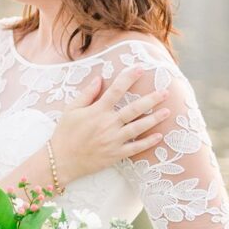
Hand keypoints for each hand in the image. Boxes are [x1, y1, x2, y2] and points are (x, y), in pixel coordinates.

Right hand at [50, 67, 172, 182]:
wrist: (61, 160)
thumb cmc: (65, 133)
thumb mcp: (71, 110)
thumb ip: (87, 94)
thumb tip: (99, 78)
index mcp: (97, 111)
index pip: (117, 90)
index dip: (129, 78)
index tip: (141, 68)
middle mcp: (108, 124)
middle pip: (134, 109)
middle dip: (151, 99)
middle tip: (166, 92)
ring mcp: (113, 140)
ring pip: (138, 128)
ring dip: (154, 119)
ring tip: (167, 111)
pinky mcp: (115, 155)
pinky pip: (135, 148)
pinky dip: (147, 143)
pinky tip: (159, 136)